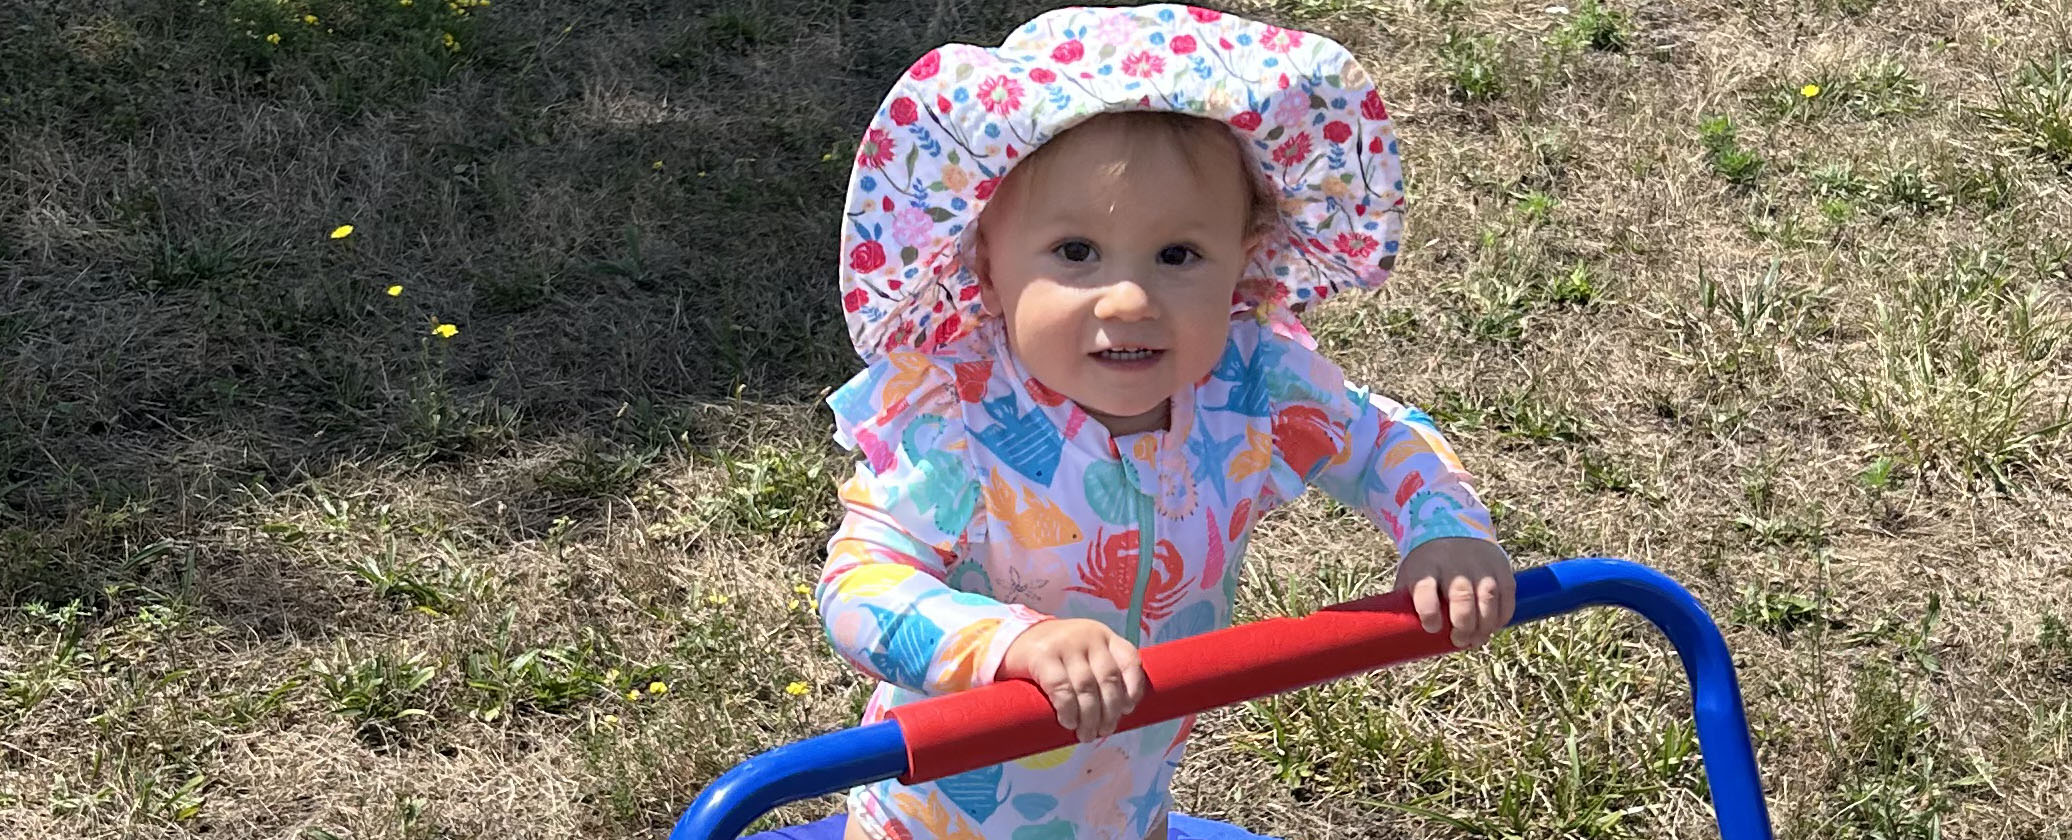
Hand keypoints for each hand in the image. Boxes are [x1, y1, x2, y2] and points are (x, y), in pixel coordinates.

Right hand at [997, 618, 1146, 741]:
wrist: (1011, 640)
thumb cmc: (1054, 656)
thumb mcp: (1083, 654)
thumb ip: (1101, 672)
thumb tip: (1120, 713)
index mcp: (1103, 636)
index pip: (1130, 660)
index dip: (1133, 688)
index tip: (1127, 710)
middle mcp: (1088, 636)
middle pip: (1109, 679)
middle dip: (1109, 712)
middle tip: (1104, 731)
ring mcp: (1065, 644)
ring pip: (1087, 688)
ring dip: (1090, 717)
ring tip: (1087, 734)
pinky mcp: (1042, 656)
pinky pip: (1062, 689)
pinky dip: (1068, 710)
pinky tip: (1068, 722)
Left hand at [1396, 538, 1513, 648]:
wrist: (1452, 528)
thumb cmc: (1427, 566)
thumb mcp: (1411, 576)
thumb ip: (1408, 604)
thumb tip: (1406, 641)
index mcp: (1425, 567)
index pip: (1425, 589)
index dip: (1429, 612)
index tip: (1432, 628)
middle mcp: (1453, 564)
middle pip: (1461, 595)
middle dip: (1463, 625)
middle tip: (1459, 641)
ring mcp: (1479, 564)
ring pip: (1487, 597)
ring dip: (1485, 625)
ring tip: (1477, 640)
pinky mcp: (1500, 566)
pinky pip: (1506, 594)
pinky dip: (1502, 615)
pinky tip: (1493, 627)